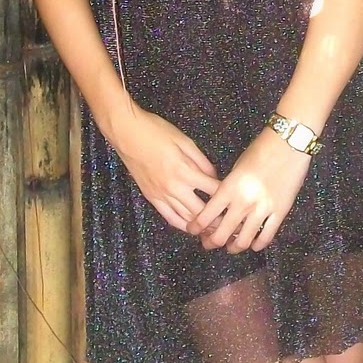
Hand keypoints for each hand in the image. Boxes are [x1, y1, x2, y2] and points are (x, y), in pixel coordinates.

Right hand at [107, 103, 219, 230]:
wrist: (127, 133)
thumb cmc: (155, 132)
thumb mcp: (185, 141)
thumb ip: (202, 161)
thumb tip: (213, 177)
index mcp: (185, 171)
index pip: (213, 190)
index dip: (226, 197)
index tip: (236, 201)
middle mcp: (174, 187)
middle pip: (201, 211)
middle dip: (217, 219)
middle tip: (229, 224)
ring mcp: (161, 195)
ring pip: (186, 218)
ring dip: (201, 226)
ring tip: (214, 230)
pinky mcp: (151, 197)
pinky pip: (169, 217)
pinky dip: (182, 225)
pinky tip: (191, 228)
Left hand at [187, 127, 312, 252]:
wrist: (288, 143)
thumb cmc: (260, 151)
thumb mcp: (236, 169)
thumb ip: (227, 190)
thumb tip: (220, 210)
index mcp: (229, 188)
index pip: (206, 216)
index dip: (196, 227)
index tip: (193, 230)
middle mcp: (244, 201)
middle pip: (222, 234)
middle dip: (212, 242)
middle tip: (208, 243)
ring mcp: (263, 208)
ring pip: (244, 240)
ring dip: (234, 247)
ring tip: (231, 247)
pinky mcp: (280, 211)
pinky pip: (267, 236)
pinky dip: (258, 244)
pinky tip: (253, 245)